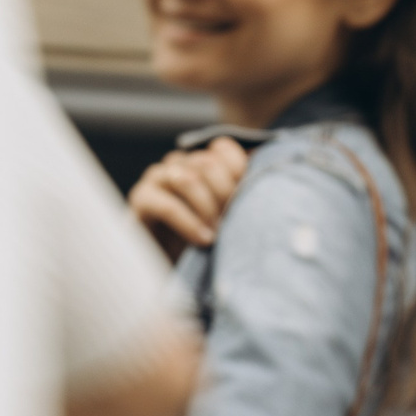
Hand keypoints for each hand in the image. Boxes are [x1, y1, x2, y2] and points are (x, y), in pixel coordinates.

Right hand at [127, 139, 248, 259]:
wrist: (169, 267)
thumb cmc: (205, 238)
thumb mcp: (229, 215)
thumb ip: (242, 194)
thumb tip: (274, 182)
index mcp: (201, 162)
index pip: (222, 147)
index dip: (238, 169)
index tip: (249, 196)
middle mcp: (179, 164)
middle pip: (207, 162)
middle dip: (225, 193)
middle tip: (234, 219)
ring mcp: (157, 178)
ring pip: (187, 178)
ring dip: (207, 207)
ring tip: (218, 232)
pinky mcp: (141, 199)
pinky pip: (166, 204)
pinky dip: (188, 223)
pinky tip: (202, 239)